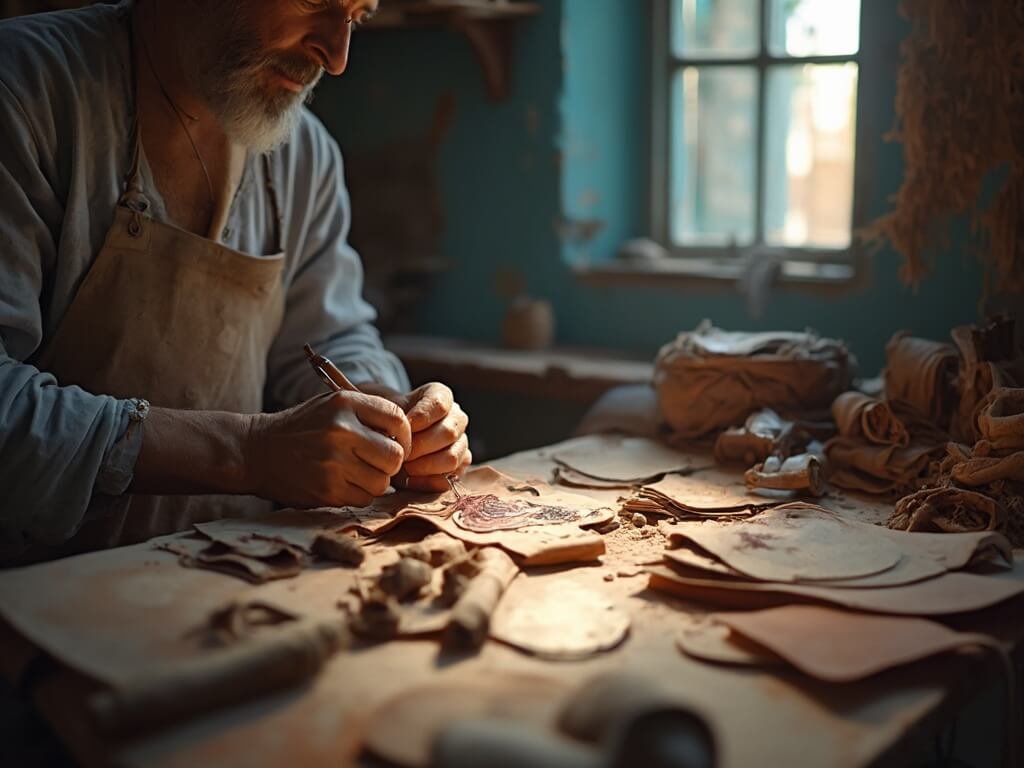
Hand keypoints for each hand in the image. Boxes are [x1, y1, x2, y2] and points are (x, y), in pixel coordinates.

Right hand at [245, 391, 411, 507]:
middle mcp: (342, 429)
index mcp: (345, 403)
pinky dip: (358, 495)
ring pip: (383, 482)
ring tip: (355, 473)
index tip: (397, 444)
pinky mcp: (327, 489)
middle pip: (395, 455)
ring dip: (374, 482)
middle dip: (391, 463)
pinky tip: (341, 484)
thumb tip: (409, 437)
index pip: (398, 420)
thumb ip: (368, 414)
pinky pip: (363, 498)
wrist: (254, 451)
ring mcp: (334, 461)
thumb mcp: (331, 406)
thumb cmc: (301, 428)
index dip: (405, 436)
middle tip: (376, 463)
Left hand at [362, 381, 471, 491]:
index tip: (402, 427)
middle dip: (420, 446)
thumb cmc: (384, 421)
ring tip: (402, 468)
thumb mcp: (384, 411)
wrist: (384, 439)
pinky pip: (449, 478)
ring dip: (424, 466)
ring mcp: (461, 443)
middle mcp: (456, 418)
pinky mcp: (459, 467)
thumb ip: (392, 418)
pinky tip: (408, 481)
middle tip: (399, 454)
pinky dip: (427, 482)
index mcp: (441, 396)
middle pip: (448, 432)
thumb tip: (393, 435)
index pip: (439, 404)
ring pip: (452, 457)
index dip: (421, 417)